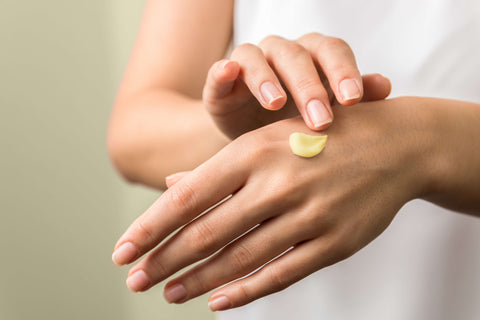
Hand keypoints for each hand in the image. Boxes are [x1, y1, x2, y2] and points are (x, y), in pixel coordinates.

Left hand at [112, 97, 432, 309]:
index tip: (122, 251)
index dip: (150, 228)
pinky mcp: (334, 242)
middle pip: (206, 233)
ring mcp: (308, 215)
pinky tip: (219, 302)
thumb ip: (219, 167)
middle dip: (164, 260)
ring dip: (198, 281)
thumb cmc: (320, 136)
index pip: (187, 197)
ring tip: (169, 293)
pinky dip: (246, 291)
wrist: (396, 145)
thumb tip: (170, 187)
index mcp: (254, 151)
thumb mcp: (267, 137)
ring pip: (240, 259)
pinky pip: (282, 273)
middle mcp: (277, 183)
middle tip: (134, 280)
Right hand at [203, 33, 390, 138]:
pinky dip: (222, 70)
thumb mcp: (328, 116)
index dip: (342, 70)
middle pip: (296, 55)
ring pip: (257, 57)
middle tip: (320, 120)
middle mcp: (282, 54)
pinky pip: (219, 69)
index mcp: (313, 57)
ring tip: (276, 104)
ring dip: (267, 78)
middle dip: (309, 86)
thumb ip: (354, 99)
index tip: (353, 99)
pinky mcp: (221, 82)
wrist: (256, 144)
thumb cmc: (298, 126)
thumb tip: (384, 86)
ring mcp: (250, 64)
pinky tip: (228, 72)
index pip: (332, 52)